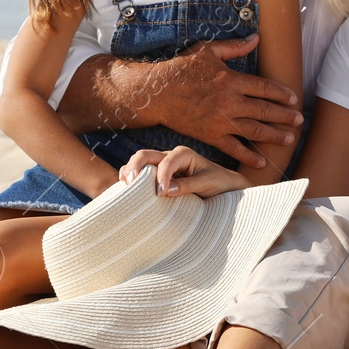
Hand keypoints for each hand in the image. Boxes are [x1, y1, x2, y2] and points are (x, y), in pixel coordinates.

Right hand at [121, 146, 249, 197]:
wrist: (224, 185)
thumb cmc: (218, 182)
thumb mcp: (207, 183)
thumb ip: (187, 185)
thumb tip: (165, 190)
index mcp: (183, 154)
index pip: (166, 162)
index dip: (161, 177)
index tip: (160, 194)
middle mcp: (170, 156)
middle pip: (145, 155)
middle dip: (135, 167)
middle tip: (130, 183)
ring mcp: (161, 165)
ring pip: (139, 162)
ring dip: (130, 171)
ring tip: (125, 185)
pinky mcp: (157, 175)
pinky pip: (140, 173)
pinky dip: (131, 177)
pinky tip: (126, 188)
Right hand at [155, 37, 302, 169]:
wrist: (157, 92)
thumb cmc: (182, 68)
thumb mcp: (208, 51)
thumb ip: (235, 46)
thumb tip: (256, 38)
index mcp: (232, 80)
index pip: (265, 88)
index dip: (282, 94)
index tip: (293, 99)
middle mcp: (230, 102)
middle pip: (265, 110)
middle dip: (285, 116)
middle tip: (299, 121)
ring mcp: (221, 121)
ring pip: (255, 131)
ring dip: (274, 136)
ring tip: (289, 139)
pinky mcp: (211, 135)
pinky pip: (233, 148)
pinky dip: (248, 156)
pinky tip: (261, 161)